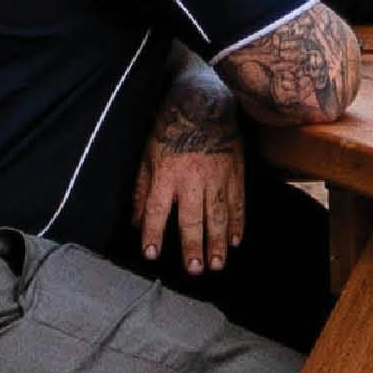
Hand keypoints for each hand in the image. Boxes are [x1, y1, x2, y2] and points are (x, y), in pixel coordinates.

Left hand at [128, 133, 248, 276]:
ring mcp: (216, 176)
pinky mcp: (234, 172)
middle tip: (194, 269)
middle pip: (191, 218)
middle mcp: (191, 178)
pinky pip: (237, 202)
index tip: (151, 254)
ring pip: (217, 214)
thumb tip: (134, 222)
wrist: (203, 103)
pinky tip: (235, 241)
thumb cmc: (170, 131)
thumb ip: (141, 191)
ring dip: (217, 242)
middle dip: (193, 245)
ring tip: (217, 264)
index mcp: (165, 174)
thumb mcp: (147, 156)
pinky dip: (237, 222)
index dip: (153, 232)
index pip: (155, 209)